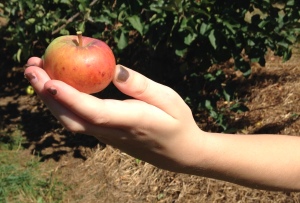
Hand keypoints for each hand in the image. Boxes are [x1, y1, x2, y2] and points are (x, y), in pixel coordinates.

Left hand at [24, 57, 204, 171]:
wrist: (180, 153)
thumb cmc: (177, 123)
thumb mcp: (169, 99)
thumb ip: (141, 85)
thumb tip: (114, 69)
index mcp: (133, 122)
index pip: (96, 113)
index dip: (71, 98)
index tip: (49, 81)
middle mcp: (114, 133)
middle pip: (73, 119)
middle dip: (48, 96)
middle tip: (31, 69)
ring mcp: (108, 137)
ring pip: (71, 122)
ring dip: (51, 100)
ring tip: (37, 75)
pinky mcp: (106, 136)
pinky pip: (78, 122)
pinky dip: (62, 105)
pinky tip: (57, 89)